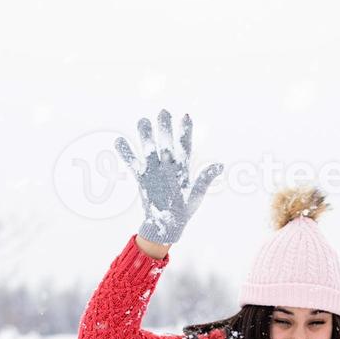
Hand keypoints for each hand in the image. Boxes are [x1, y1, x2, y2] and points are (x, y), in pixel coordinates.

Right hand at [114, 109, 223, 244]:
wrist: (167, 226)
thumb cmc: (184, 211)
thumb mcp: (197, 195)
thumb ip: (205, 179)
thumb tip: (219, 165)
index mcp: (183, 168)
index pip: (184, 145)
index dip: (185, 131)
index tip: (185, 115)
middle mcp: (168, 166)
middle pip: (165, 142)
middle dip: (164, 128)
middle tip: (162, 112)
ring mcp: (154, 171)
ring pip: (149, 148)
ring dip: (145, 135)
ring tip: (142, 121)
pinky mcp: (142, 179)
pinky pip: (133, 163)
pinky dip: (126, 153)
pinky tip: (119, 141)